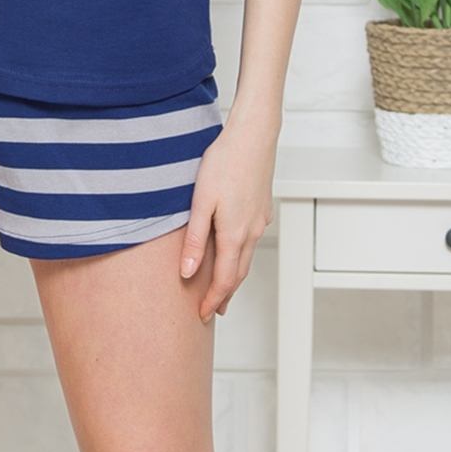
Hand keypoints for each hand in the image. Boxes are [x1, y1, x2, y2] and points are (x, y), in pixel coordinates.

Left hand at [178, 120, 275, 321]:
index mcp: (235, 234)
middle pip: (240, 274)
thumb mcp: (201, 203)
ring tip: (222, 289)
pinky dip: (240, 256)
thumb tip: (189, 274)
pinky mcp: (262, 208)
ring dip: (235, 277)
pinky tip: (232, 252)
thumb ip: (196, 241)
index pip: (226, 280)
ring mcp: (260, 220)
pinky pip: (251, 241)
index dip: (214, 300)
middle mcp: (252, 232)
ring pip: (247, 257)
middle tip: (213, 311)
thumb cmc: (224, 163)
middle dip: (225, 294)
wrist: (253, 136)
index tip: (203, 315)